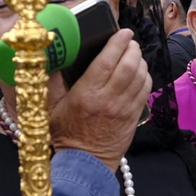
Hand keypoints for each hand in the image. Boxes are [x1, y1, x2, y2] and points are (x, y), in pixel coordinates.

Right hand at [50, 29, 150, 170]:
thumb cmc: (65, 134)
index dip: (118, 43)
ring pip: (140, 76)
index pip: (107, 61)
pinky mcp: (134, 116)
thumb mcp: (50, 108)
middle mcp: (108, 99)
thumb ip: (51, 82)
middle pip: (129, 65)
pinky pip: (145, 90)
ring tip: (135, 54)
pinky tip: (140, 72)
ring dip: (141, 61)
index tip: (123, 32)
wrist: (85, 163)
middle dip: (133, 49)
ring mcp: (124, 108)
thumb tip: (49, 58)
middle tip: (130, 41)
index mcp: (86, 94)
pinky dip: (145, 77)